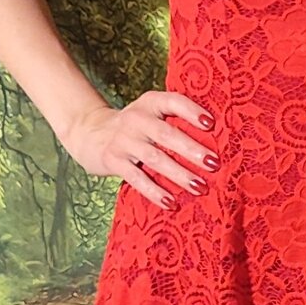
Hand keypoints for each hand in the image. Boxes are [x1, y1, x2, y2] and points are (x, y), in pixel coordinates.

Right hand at [63, 90, 219, 209]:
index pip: (173, 102)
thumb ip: (175, 119)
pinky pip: (137, 178)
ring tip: (200, 186)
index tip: (211, 124)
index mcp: (150, 103)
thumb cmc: (136, 126)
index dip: (192, 111)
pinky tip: (171, 202)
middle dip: (192, 149)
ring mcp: (123, 140)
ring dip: (179, 174)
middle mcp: (136, 119)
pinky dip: (155, 191)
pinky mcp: (113, 160)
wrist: (90, 132)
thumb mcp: (151, 113)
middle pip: (166, 134)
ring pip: (155, 158)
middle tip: (214, 163)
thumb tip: (215, 139)